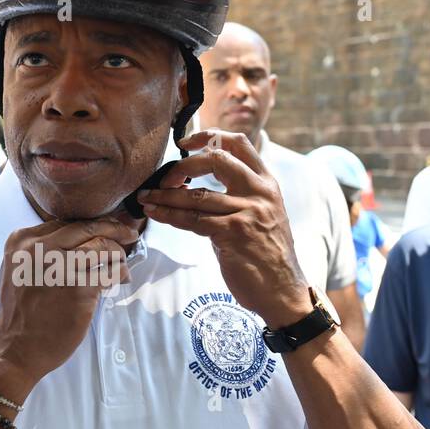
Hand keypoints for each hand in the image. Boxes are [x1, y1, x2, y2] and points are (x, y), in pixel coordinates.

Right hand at [0, 217, 138, 396]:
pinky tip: (121, 278)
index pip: (66, 223)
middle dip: (114, 229)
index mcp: (23, 241)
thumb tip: (77, 240)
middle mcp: (40, 249)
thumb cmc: (20, 312)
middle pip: (87, 228)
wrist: (14, 348)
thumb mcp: (17, 269)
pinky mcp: (79, 289)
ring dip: (118, 253)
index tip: (105, 229)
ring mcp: (61, 268)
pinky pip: (110, 272)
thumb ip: (38, 250)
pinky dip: (121, 272)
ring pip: (102, 246)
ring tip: (122, 262)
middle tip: (128, 233)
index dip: (91, 227)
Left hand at [137, 129, 312, 329]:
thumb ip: (238, 198)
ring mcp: (247, 212)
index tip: (185, 143)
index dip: (208, 137)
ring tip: (146, 198)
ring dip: (165, 196)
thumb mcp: (262, 216)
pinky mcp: (233, 234)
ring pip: (196, 195)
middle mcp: (259, 192)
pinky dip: (169, 216)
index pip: (238, 144)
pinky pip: (192, 220)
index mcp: (266, 183)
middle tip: (164, 177)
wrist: (283, 291)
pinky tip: (156, 213)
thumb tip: (197, 190)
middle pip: (215, 159)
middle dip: (183, 165)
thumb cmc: (268, 255)